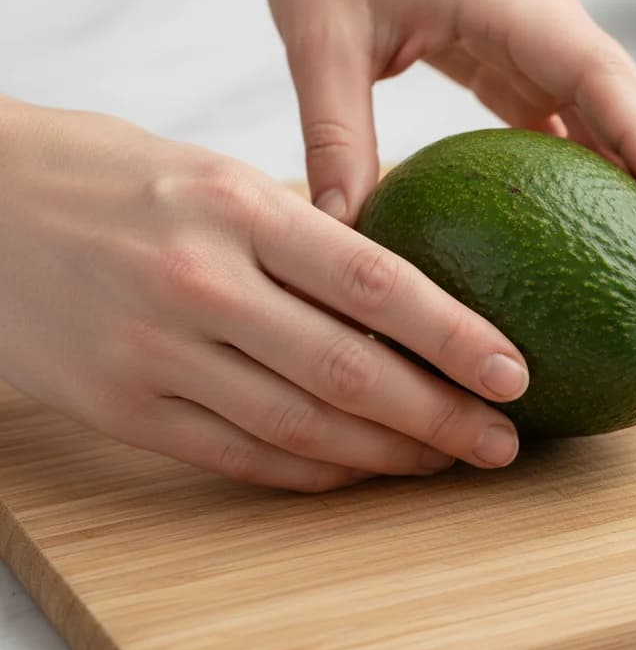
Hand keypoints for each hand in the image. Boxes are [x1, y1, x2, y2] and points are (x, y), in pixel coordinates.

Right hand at [0, 100, 528, 490]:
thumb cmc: (108, 177)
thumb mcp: (215, 176)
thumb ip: (303, 236)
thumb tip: (403, 294)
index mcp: (238, 208)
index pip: (377, 283)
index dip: (456, 336)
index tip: (513, 373)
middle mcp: (202, 282)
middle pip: (350, 370)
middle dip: (440, 417)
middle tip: (502, 442)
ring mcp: (157, 353)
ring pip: (300, 427)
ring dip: (385, 456)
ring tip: (444, 463)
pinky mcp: (123, 409)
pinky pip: (238, 456)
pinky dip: (311, 474)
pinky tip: (359, 473)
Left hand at [265, 0, 635, 282]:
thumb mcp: (321, 40)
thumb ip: (333, 133)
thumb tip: (342, 230)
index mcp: (509, 3)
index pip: (597, 75)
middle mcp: (544, 21)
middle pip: (630, 107)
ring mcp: (539, 41)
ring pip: (614, 119)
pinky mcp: (521, 60)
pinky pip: (574, 122)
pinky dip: (597, 171)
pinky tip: (604, 226)